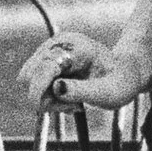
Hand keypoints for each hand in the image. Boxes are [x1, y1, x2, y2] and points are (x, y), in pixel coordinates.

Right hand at [17, 28, 148, 111]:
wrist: (123, 72)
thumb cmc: (119, 83)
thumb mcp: (107, 93)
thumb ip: (81, 91)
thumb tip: (56, 88)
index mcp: (77, 47)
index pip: (46, 65)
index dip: (37, 87)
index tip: (39, 106)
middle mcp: (59, 44)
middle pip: (30, 74)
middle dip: (43, 96)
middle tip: (71, 106)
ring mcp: (50, 50)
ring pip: (29, 81)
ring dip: (47, 98)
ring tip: (73, 102)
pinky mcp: (45, 61)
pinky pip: (34, 84)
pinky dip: (47, 96)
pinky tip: (67, 97)